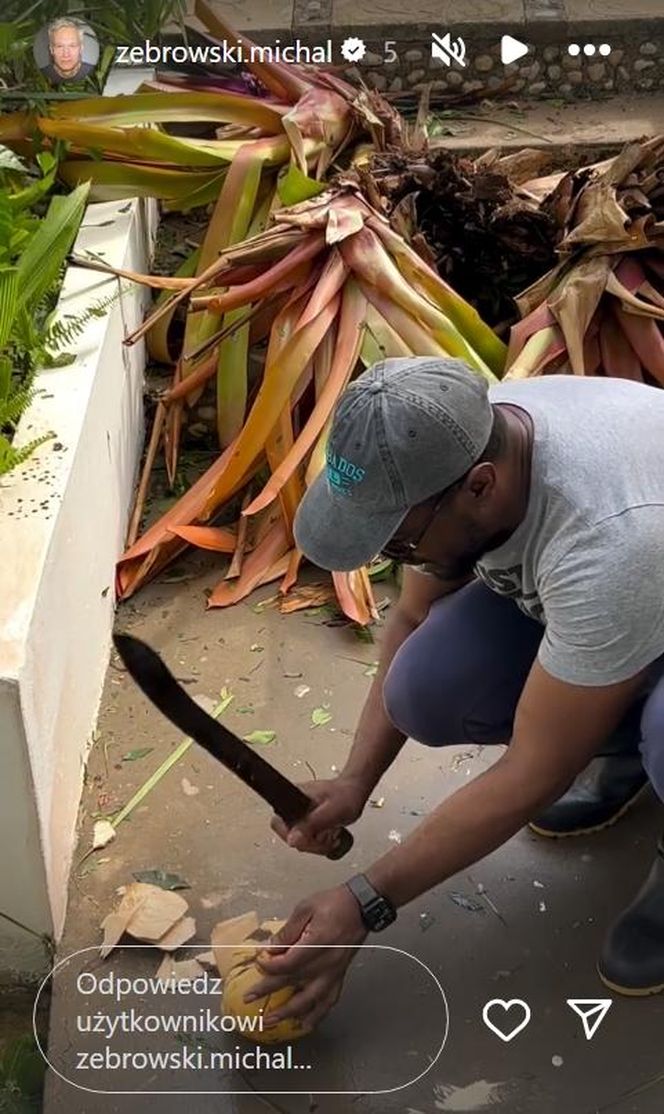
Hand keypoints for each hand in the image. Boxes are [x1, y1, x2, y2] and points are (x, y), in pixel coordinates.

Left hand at [246, 885, 367, 1030]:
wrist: (361, 907)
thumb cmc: (334, 903)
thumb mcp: (306, 908)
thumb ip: (288, 930)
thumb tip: (271, 948)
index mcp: (317, 944)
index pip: (287, 963)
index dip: (269, 965)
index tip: (258, 962)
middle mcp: (326, 963)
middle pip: (293, 982)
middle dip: (268, 991)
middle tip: (249, 998)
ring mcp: (334, 972)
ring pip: (310, 1000)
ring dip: (289, 1012)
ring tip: (272, 1021)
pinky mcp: (340, 975)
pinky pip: (329, 1001)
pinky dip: (317, 1015)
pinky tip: (306, 1024)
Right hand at [271, 775, 368, 855]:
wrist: (354, 792)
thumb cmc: (345, 796)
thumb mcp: (330, 812)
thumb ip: (311, 824)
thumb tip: (293, 839)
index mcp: (293, 798)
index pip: (278, 824)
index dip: (292, 835)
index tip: (310, 837)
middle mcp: (293, 806)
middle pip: (289, 835)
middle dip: (309, 842)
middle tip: (326, 837)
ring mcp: (300, 814)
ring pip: (298, 840)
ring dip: (316, 844)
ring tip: (329, 834)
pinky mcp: (307, 821)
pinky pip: (306, 839)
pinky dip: (318, 842)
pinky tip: (328, 835)